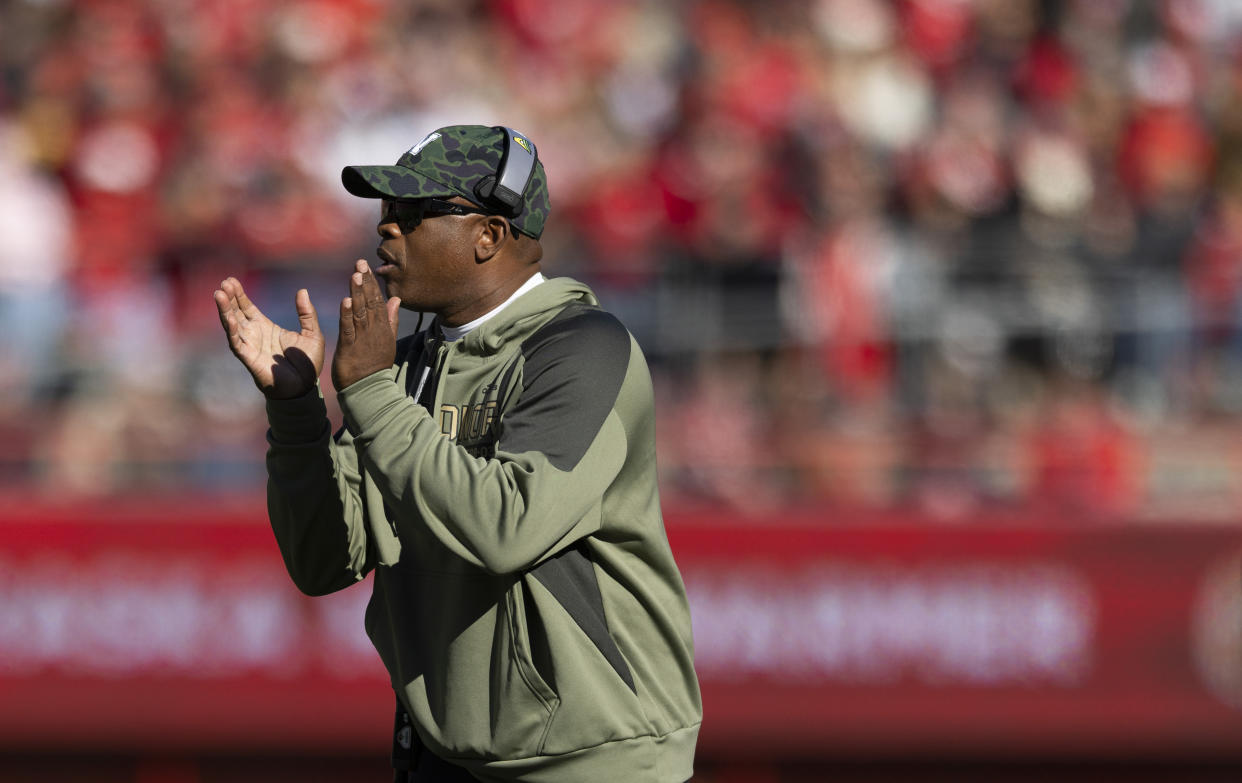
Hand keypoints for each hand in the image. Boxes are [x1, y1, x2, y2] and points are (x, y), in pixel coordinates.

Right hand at [214, 277, 324, 399]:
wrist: (305, 387)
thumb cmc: (307, 363)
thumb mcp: (312, 333)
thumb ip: (306, 313)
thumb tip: (302, 290)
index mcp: (266, 327)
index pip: (248, 307)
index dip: (239, 294)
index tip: (231, 280)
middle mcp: (254, 335)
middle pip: (237, 313)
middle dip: (229, 298)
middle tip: (224, 283)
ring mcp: (250, 346)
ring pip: (232, 325)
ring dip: (225, 310)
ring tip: (219, 294)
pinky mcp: (249, 358)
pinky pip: (237, 342)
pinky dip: (231, 330)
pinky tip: (229, 317)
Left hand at [332, 259, 400, 390]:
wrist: (369, 389)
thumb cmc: (376, 365)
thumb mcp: (387, 340)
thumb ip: (390, 319)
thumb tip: (395, 299)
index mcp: (382, 327)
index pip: (378, 300)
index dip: (371, 283)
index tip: (365, 267)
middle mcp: (374, 330)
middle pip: (370, 302)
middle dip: (365, 282)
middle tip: (360, 263)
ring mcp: (363, 338)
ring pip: (360, 312)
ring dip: (357, 293)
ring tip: (355, 275)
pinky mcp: (350, 348)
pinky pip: (349, 329)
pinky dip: (347, 315)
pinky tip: (346, 301)